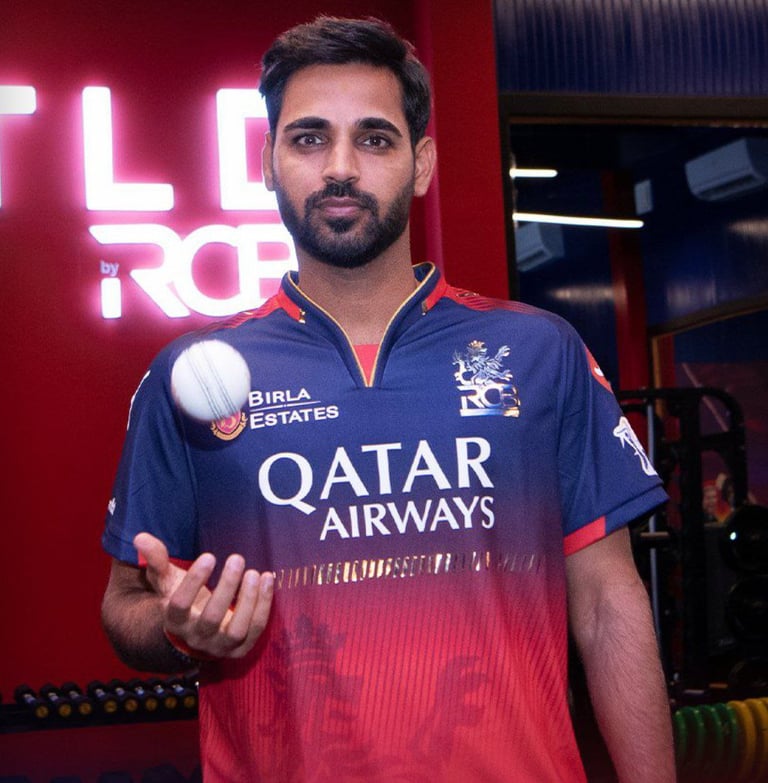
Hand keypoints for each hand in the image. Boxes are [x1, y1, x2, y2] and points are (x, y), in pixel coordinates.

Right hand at [133, 532, 273, 659]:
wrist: (193, 635)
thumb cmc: (181, 599)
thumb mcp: (166, 580)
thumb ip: (155, 560)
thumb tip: (140, 537)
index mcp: (174, 621)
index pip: (180, 604)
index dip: (194, 581)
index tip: (209, 556)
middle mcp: (196, 638)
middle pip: (211, 618)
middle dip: (226, 588)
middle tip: (237, 558)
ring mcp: (219, 647)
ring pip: (236, 630)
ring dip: (248, 601)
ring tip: (255, 572)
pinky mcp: (240, 649)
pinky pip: (255, 630)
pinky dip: (263, 606)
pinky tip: (267, 579)